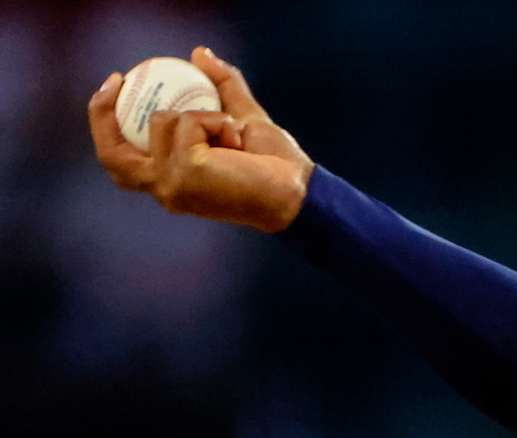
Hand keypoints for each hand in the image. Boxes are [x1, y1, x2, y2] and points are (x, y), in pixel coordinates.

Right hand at [87, 46, 312, 233]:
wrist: (299, 190)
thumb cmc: (275, 166)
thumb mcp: (242, 118)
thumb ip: (222, 87)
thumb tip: (199, 53)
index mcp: (170, 183)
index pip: (119, 160)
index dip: (105, 122)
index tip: (117, 85)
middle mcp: (164, 189)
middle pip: (110, 155)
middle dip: (102, 114)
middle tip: (120, 79)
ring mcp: (172, 184)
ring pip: (161, 121)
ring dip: (201, 115)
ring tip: (231, 134)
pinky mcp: (185, 173)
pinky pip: (187, 123)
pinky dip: (214, 120)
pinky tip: (236, 139)